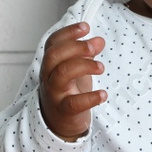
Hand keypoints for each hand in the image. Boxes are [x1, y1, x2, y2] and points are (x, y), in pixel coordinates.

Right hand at [38, 21, 105, 141]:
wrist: (58, 124)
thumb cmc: (67, 92)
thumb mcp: (75, 70)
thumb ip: (85, 54)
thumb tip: (99, 40)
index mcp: (51, 64)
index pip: (53, 43)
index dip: (68, 32)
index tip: (86, 27)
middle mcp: (48, 76)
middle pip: (54, 55)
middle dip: (76, 47)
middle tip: (96, 46)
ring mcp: (54, 93)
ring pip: (62, 74)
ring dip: (83, 66)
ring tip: (101, 67)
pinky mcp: (63, 110)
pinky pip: (74, 103)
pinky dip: (90, 97)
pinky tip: (103, 94)